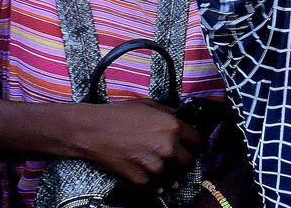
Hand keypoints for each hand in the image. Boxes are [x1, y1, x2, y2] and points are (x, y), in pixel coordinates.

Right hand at [72, 100, 200, 185]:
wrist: (93, 130)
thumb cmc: (120, 114)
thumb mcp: (149, 105)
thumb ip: (169, 113)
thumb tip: (179, 120)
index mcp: (173, 127)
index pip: (197, 141)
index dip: (195, 144)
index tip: (192, 147)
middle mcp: (168, 148)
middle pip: (189, 162)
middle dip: (184, 161)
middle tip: (178, 160)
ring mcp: (155, 166)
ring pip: (174, 176)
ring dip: (170, 173)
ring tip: (161, 167)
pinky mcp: (141, 179)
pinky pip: (154, 185)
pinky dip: (153, 182)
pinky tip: (147, 174)